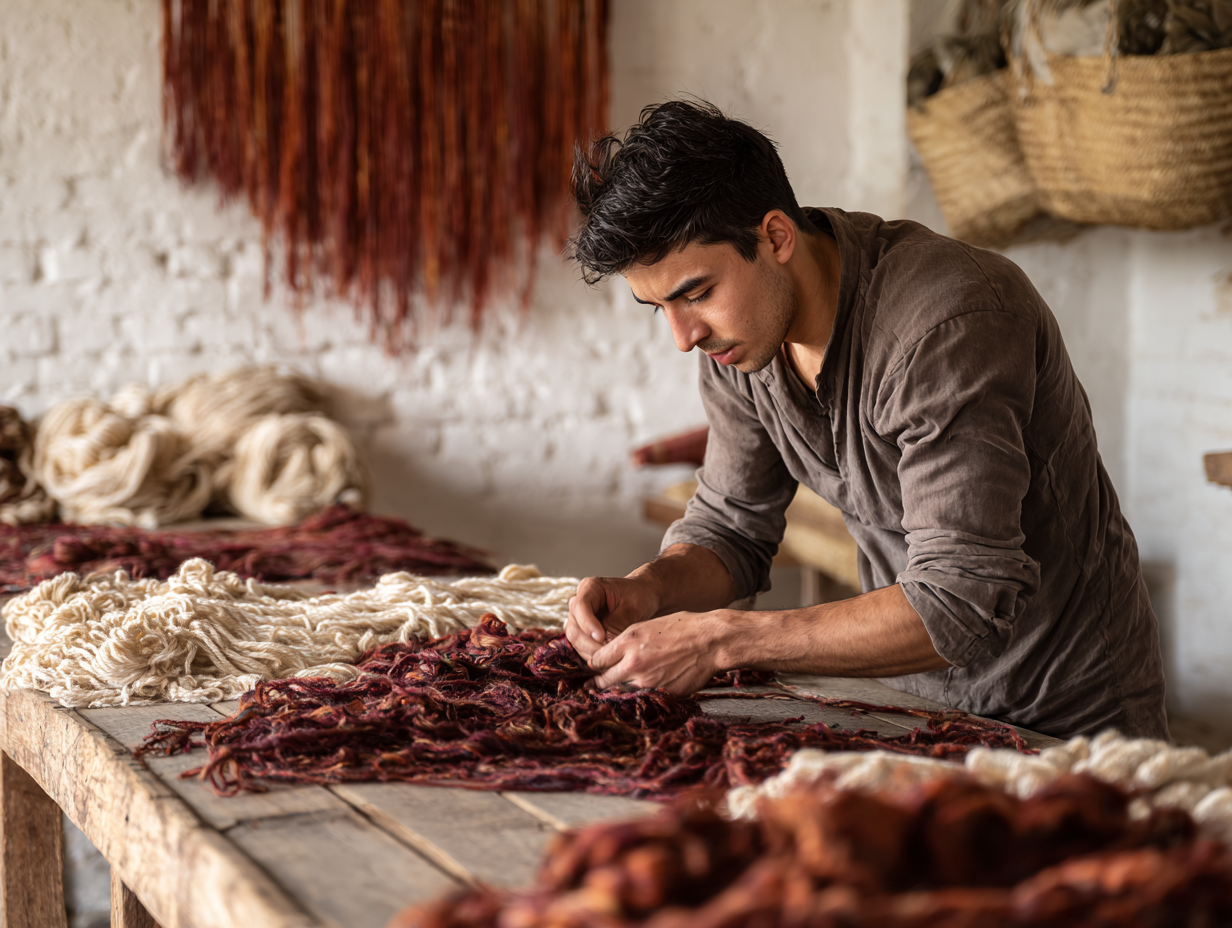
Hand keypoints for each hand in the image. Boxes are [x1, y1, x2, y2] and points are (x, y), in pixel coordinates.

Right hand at [566, 575, 659, 662]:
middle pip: (573, 627)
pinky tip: (607, 662)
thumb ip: (616, 624)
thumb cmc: (640, 597)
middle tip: (606, 655)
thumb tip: (604, 645)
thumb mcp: (632, 608)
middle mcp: (580, 604)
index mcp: (590, 588)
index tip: (601, 637)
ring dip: (590, 653)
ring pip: (575, 640)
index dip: (588, 624)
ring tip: (609, 660)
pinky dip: (593, 656)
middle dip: (588, 644)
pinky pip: (582, 648)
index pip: (580, 606)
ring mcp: (579, 620)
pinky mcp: (584, 634)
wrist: (645, 598)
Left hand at [588, 610, 725, 694]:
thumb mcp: (648, 626)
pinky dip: (643, 694)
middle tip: (595, 685)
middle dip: (600, 682)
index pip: (598, 660)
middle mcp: (634, 663)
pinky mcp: (662, 693)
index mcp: (629, 642)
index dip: (596, 664)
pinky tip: (644, 689)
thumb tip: (611, 654)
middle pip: (605, 680)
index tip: (596, 666)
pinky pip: (645, 697)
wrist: (711, 641)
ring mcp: (648, 681)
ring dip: (620, 690)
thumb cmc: (683, 628)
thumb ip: (627, 642)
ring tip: (616, 689)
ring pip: (623, 691)